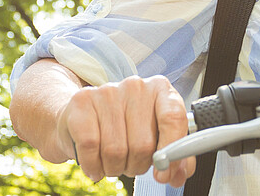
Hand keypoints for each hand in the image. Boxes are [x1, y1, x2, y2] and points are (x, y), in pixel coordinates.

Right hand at [56, 75, 195, 186]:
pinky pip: (90, 146)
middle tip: (130, 161)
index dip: (171, 152)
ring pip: (115, 150)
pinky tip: (94, 161)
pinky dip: (93, 165)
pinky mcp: (82, 101)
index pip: (173, 117)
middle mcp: (135, 86)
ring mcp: (107, 91)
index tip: (164, 174)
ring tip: (111, 159)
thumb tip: (177, 173)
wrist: (84, 114)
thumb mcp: (155, 136)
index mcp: (160, 89)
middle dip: (137, 165)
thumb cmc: (125, 127)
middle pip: (143, 143)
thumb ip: (174, 156)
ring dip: (114, 167)